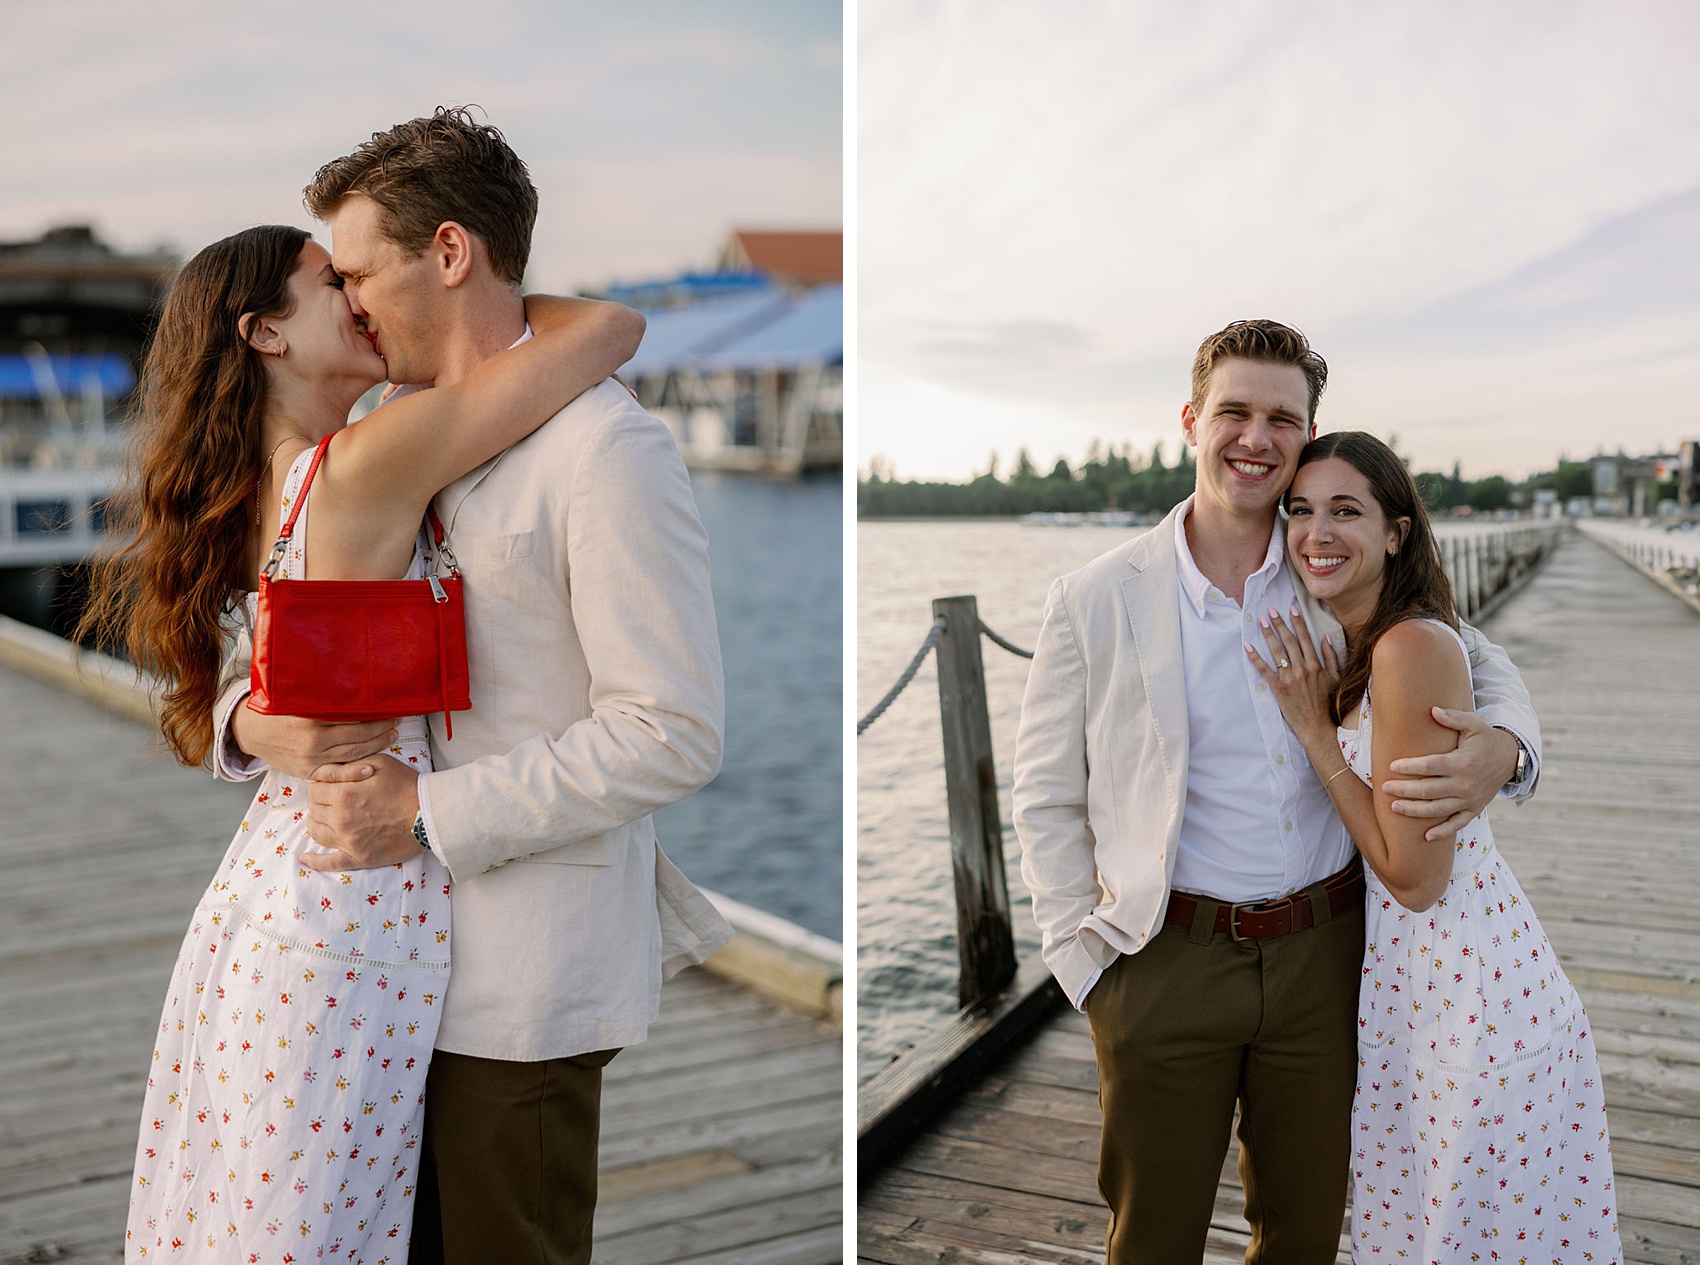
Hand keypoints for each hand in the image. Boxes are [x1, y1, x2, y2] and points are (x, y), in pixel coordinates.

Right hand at [232, 703, 397, 779]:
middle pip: (356, 733)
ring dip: (376, 744)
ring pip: (351, 752)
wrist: (250, 731)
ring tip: (392, 735)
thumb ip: (319, 691)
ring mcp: (310, 758)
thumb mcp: (294, 695)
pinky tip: (372, 769)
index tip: (388, 705)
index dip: (372, 711)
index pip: (350, 714)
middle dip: (380, 727)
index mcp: (309, 717)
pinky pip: (334, 774)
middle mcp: (311, 740)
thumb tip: (346, 671)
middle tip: (396, 719)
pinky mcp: (307, 771)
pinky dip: (354, 773)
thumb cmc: (276, 710)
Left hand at [302, 755, 421, 871]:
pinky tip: (306, 858)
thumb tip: (332, 767)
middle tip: (333, 799)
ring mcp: (348, 841)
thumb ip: (352, 764)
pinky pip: (330, 863)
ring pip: (316, 832)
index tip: (330, 785)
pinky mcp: (358, 857)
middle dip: (320, 802)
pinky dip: (315, 861)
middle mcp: (341, 819)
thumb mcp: (380, 762)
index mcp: (344, 794)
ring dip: (318, 823)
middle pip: (313, 810)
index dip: (320, 785)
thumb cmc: (406, 786)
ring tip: (327, 818)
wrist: (429, 813)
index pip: (314, 790)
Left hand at [1244, 605, 1339, 749]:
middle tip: (1271, 611)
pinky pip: (1264, 669)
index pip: (1305, 638)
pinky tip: (1247, 646)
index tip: (1291, 609)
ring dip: (1268, 635)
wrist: (1317, 725)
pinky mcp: (1277, 688)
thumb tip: (1325, 638)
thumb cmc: (1327, 702)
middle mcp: (1302, 669)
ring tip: (1261, 622)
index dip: (1297, 622)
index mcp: (1315, 665)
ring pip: (1276, 651)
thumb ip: (1331, 657)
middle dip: (1279, 624)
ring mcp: (1288, 678)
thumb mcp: (1336, 678)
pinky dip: (1255, 657)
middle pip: (1289, 641)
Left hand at [1382, 708, 1517, 840]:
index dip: (1410, 767)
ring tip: (1394, 808)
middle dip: (1405, 790)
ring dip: (1415, 810)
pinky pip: (1457, 824)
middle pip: (1430, 790)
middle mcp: (1466, 784)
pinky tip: (1426, 837)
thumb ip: (1453, 717)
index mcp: (1463, 762)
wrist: (1510, 759)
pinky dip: (1443, 832)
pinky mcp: (1474, 809)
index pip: (1430, 766)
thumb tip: (1432, 710)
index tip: (1392, 766)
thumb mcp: (1473, 724)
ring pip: (1438, 809)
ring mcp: (1470, 799)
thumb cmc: (1485, 739)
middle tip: (1384, 788)